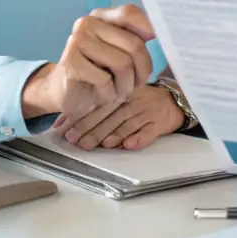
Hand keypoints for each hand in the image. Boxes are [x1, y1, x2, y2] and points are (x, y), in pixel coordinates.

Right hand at [21, 5, 154, 121]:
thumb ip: (136, 40)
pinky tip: (101, 94)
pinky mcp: (70, 62)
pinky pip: (105, 79)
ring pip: (122, 63)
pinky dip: (109, 93)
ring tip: (119, 91)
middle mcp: (88, 23)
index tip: (156, 41)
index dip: (148, 26)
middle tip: (137, 84)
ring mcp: (77, 40)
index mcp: (102, 16)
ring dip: (126, 86)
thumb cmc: (99, 73)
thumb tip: (158, 32)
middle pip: (133, 44)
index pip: (130, 13)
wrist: (68, 95)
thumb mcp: (120, 54)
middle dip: (142, 71)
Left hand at [51, 85, 184, 150]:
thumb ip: (95, 108)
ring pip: (127, 124)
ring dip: (113, 134)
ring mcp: (146, 112)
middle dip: (90, 129)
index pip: (96, 104)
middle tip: (75, 141)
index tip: (63, 129)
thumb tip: (64, 123)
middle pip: (109, 116)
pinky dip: (140, 138)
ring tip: (100, 144)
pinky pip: (149, 131)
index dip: (79, 117)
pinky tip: (130, 144)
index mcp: (119, 93)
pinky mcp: (159, 123)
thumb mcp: (119, 98)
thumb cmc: (140, 101)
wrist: (173, 100)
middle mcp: (131, 101)